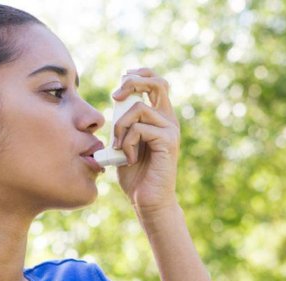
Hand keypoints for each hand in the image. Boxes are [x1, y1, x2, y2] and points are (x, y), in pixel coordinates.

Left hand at [110, 68, 180, 214]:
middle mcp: (168, 119)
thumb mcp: (123, 142)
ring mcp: (170, 130)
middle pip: (157, 82)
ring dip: (121, 126)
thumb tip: (116, 101)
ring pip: (139, 109)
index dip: (139, 74)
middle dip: (132, 82)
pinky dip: (127, 143)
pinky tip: (129, 158)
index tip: (121, 81)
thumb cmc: (134, 174)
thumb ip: (123, 123)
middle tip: (116, 96)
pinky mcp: (168, 141)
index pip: (155, 82)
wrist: (146, 200)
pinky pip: (140, 129)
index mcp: (159, 117)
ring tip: (119, 147)